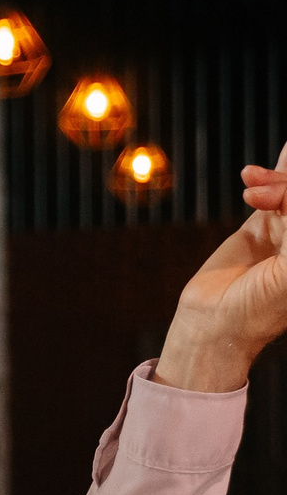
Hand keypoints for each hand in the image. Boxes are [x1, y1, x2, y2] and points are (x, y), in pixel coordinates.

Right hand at [155, 143, 286, 392]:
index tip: (281, 196)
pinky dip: (269, 175)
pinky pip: (273, 193)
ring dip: (273, 181)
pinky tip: (255, 170)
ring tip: (249, 184)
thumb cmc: (259, 309)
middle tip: (259, 194)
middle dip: (285, 186)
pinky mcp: (264, 229)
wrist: (214, 325)